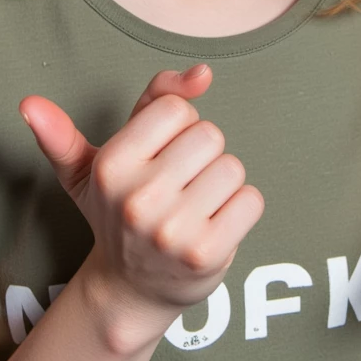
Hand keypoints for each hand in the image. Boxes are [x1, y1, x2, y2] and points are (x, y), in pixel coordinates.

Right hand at [19, 65, 263, 346]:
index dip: (177, 128)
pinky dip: (240, 209)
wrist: (127, 288)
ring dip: (222, 184)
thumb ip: (145, 98)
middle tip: (178, 187)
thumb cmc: (119, 210)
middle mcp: (137, 198)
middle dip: (201, 155)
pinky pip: (251, 200)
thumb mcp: (108, 154)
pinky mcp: (205, 253)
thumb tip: (202, 72)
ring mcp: (172, 230)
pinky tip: (213, 226)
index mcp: (111, 165)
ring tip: (194, 207)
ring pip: (233, 167)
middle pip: (209, 135)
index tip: (160, 157)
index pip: (176, 109)